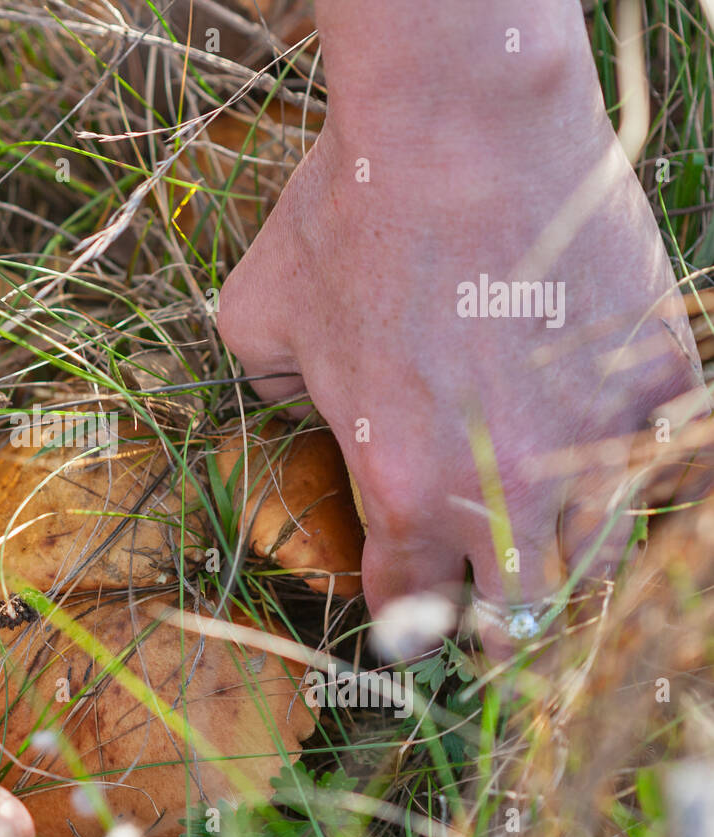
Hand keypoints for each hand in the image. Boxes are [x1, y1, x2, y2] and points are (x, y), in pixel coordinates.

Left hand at [216, 2, 707, 656]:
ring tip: (548, 538)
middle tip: (485, 601)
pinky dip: (653, 487)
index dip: (403, 615)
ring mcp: (594, 438)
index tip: (407, 611)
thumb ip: (276, 396)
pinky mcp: (661, 381)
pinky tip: (625, 474)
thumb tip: (306, 413)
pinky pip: (682, 477)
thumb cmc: (346, 217)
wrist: (459, 128)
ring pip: (599, 557)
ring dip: (567, 558)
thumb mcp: (257, 317)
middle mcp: (503, 487)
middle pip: (516, 611)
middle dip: (492, 616)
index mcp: (401, 487)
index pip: (408, 602)